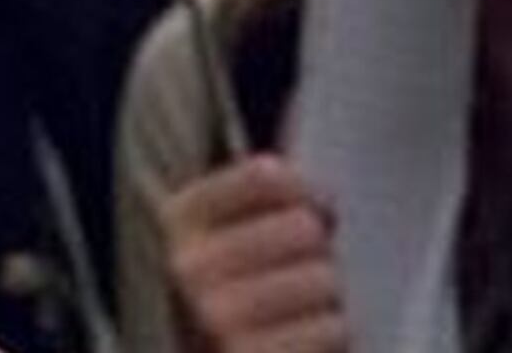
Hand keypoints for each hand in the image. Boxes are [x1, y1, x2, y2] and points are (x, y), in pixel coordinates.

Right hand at [153, 154, 341, 352]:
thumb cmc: (238, 299)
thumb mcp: (232, 237)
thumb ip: (268, 203)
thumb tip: (324, 202)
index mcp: (178, 221)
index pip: (266, 176)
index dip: (305, 194)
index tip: (307, 215)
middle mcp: (188, 266)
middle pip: (305, 228)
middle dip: (317, 257)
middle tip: (296, 283)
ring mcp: (218, 318)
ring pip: (325, 280)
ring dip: (325, 303)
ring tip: (295, 317)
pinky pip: (333, 329)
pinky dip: (328, 340)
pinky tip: (299, 346)